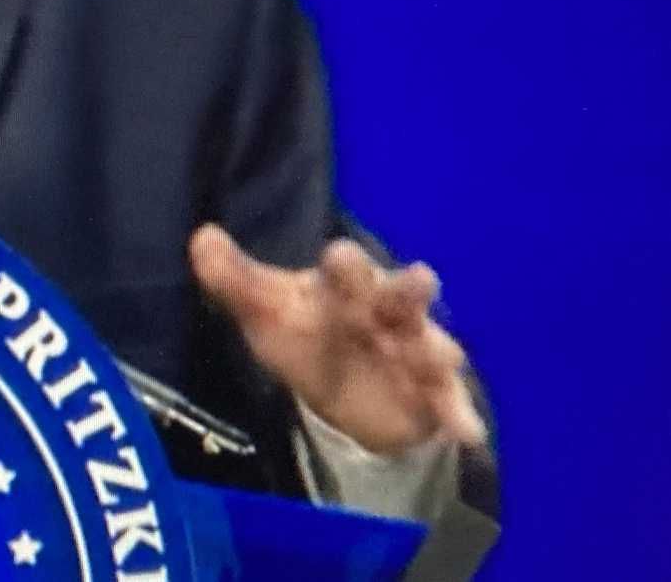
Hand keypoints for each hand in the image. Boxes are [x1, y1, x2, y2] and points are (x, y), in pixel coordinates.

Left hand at [189, 225, 486, 456]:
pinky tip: (469, 432)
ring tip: (444, 357)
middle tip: (418, 280)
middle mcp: (386, 312)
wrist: (340, 388)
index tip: (339, 256)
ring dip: (438, 350)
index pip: (345, 269)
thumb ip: (234, 278)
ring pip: (431, 346)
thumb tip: (201, 239)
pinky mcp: (431, 395)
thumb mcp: (265, 309)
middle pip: (399, 297)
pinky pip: (450, 404)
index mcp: (345, 287)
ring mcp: (413, 351)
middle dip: (407, 290)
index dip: (344, 265)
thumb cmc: (306, 332)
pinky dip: (460, 416)